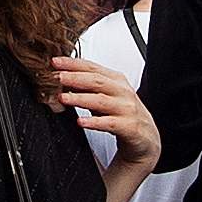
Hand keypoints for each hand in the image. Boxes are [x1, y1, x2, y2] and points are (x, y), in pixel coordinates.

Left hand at [39, 49, 155, 176]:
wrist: (146, 139)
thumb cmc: (124, 115)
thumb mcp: (105, 97)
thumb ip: (87, 88)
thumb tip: (62, 79)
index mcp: (117, 80)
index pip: (93, 67)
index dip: (73, 64)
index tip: (55, 62)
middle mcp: (123, 92)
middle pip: (97, 81)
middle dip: (75, 78)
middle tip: (57, 77)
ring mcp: (128, 109)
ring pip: (101, 100)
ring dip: (80, 98)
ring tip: (63, 98)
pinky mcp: (130, 127)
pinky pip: (110, 123)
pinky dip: (94, 122)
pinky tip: (81, 121)